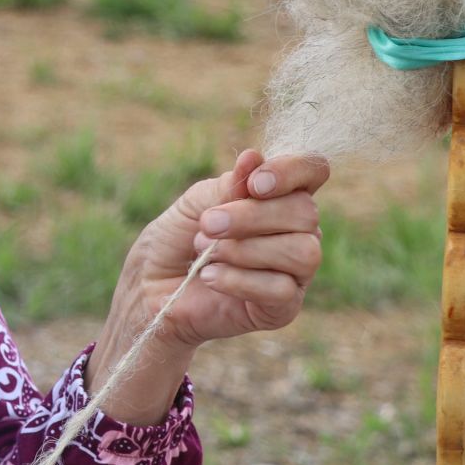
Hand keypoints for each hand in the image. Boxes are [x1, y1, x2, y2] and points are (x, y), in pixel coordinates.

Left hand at [85, 150, 329, 421]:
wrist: (151, 289)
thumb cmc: (176, 240)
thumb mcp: (197, 203)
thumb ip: (229, 184)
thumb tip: (253, 157)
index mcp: (281, 197)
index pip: (314, 171)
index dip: (292, 171)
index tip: (254, 184)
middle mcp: (298, 232)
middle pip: (306, 213)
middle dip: (252, 216)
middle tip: (207, 224)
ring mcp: (295, 272)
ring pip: (302, 252)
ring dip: (246, 249)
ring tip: (206, 252)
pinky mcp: (283, 308)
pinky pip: (281, 290)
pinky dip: (238, 280)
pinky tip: (209, 277)